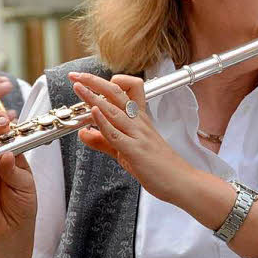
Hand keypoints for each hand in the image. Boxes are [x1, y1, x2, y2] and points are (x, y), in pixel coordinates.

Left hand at [69, 72, 197, 203]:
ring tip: (78, 87)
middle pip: (117, 92)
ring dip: (93, 97)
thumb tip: (83, 133)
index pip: (128, 90)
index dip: (107, 83)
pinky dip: (103, 121)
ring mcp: (138, 135)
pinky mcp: (135, 151)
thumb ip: (104, 141)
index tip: (89, 82)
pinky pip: (116, 133)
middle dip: (94, 81)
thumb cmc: (159, 166)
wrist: (181, 182)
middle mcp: (139, 123)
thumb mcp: (126, 150)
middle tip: (76, 76)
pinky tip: (93, 112)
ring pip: (113, 110)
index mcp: (140, 119)